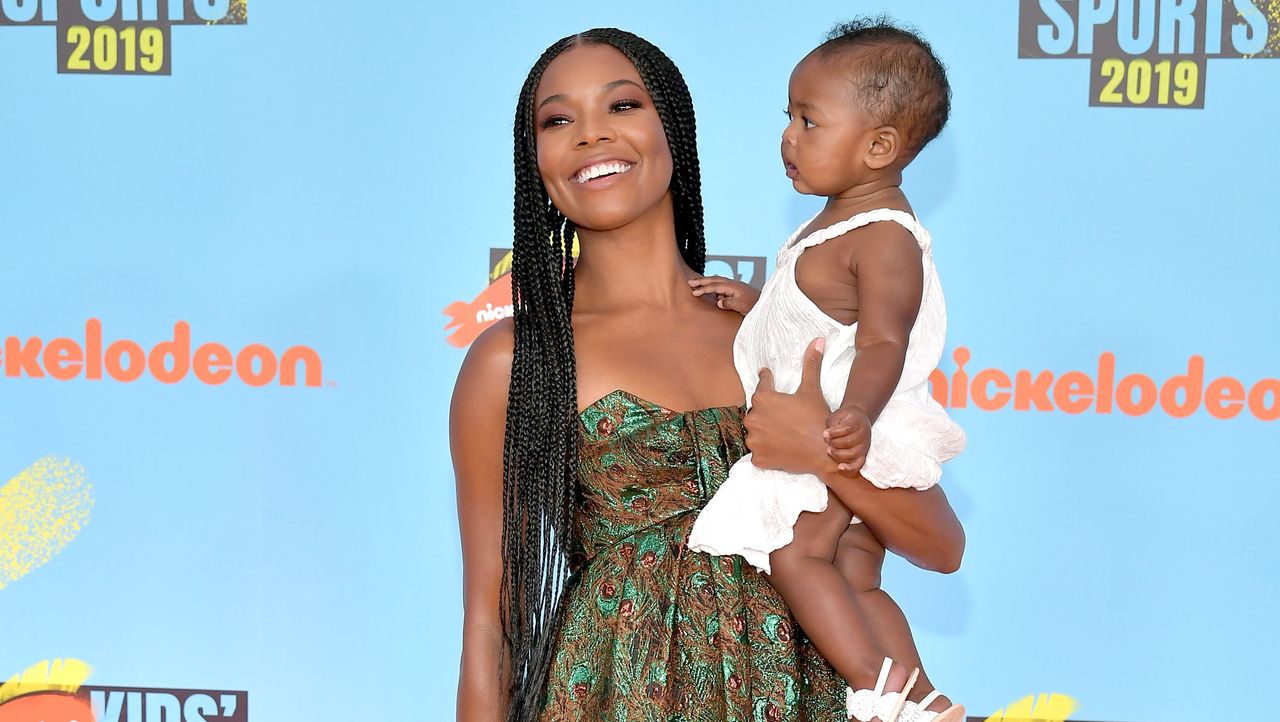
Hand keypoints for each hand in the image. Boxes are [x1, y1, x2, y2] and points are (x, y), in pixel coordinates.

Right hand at [689, 275, 760, 314]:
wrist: (766, 303)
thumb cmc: (755, 305)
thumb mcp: (742, 306)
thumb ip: (729, 303)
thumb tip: (718, 302)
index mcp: (733, 286)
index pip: (715, 286)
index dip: (703, 289)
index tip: (694, 292)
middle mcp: (733, 284)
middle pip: (714, 280)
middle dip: (701, 281)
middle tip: (690, 282)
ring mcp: (734, 286)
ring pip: (717, 281)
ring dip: (706, 282)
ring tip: (697, 284)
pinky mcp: (735, 290)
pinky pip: (721, 286)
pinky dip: (713, 286)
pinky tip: (710, 291)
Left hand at [742, 337, 832, 474]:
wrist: (824, 453)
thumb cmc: (817, 419)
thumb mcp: (812, 390)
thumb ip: (811, 365)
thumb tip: (817, 340)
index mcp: (763, 398)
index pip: (762, 384)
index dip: (767, 380)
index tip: (767, 376)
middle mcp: (753, 418)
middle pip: (757, 411)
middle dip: (767, 411)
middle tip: (784, 415)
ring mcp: (753, 439)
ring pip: (756, 432)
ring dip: (764, 431)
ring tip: (782, 432)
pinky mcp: (757, 458)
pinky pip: (758, 452)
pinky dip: (766, 450)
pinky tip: (779, 447)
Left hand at [825, 406, 870, 474]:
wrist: (858, 419)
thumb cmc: (845, 418)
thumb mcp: (837, 415)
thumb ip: (832, 424)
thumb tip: (826, 435)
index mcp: (858, 422)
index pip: (847, 428)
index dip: (834, 432)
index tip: (825, 433)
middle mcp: (864, 434)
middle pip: (849, 442)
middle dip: (834, 443)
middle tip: (827, 441)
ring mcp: (864, 446)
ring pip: (852, 454)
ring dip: (837, 453)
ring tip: (829, 450)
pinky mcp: (863, 455)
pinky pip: (858, 464)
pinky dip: (850, 468)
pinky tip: (840, 467)